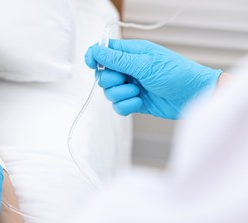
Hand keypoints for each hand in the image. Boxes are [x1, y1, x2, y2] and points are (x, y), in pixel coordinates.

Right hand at [85, 39, 221, 118]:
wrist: (194, 96)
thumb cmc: (176, 74)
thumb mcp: (145, 64)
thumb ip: (118, 59)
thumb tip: (96, 51)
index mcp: (131, 53)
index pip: (104, 51)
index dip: (94, 57)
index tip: (92, 65)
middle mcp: (129, 69)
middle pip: (103, 75)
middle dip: (111, 80)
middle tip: (126, 80)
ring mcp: (131, 86)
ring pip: (109, 92)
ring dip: (121, 94)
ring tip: (138, 92)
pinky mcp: (134, 101)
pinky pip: (118, 106)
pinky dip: (126, 106)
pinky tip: (139, 102)